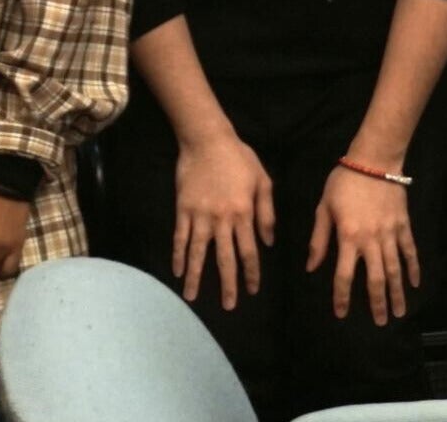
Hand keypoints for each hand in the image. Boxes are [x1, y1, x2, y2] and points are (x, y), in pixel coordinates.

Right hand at [171, 131, 276, 308]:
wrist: (208, 140)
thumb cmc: (239, 158)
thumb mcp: (262, 180)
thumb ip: (267, 212)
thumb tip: (269, 241)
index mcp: (244, 213)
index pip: (249, 251)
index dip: (251, 273)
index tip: (252, 291)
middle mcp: (223, 219)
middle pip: (226, 259)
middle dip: (228, 284)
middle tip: (229, 306)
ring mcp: (201, 216)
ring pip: (199, 253)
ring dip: (197, 277)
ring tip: (192, 298)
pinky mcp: (183, 210)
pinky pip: (180, 238)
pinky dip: (178, 256)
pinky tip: (177, 271)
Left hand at [310, 166, 419, 324]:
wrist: (374, 160)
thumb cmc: (344, 182)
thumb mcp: (324, 208)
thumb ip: (319, 239)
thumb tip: (311, 267)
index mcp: (348, 237)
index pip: (343, 275)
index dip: (341, 296)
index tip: (341, 313)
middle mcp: (371, 240)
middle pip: (375, 278)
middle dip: (378, 303)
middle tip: (382, 322)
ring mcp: (390, 233)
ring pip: (395, 269)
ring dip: (397, 292)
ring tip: (400, 311)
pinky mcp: (403, 225)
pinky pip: (409, 250)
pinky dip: (413, 267)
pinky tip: (415, 283)